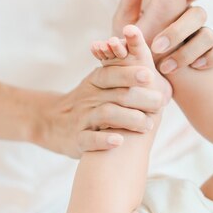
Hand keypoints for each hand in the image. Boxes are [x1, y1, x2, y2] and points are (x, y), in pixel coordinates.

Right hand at [30, 65, 162, 157]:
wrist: (53, 122)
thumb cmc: (89, 103)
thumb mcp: (98, 84)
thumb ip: (121, 75)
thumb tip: (156, 72)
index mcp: (96, 81)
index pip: (112, 74)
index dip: (130, 74)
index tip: (149, 75)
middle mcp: (89, 98)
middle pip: (116, 95)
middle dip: (140, 97)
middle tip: (159, 102)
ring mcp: (83, 118)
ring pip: (106, 115)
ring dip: (129, 119)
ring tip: (147, 125)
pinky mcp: (77, 139)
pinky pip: (88, 139)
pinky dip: (103, 140)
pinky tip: (119, 141)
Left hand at [112, 0, 212, 72]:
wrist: (144, 77)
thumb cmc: (134, 47)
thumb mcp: (125, 25)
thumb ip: (130, 1)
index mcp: (174, 7)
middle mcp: (192, 19)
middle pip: (198, 14)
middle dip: (178, 31)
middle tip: (156, 47)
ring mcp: (204, 36)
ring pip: (208, 34)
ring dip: (188, 51)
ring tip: (166, 67)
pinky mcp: (212, 54)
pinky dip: (212, 58)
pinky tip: (196, 66)